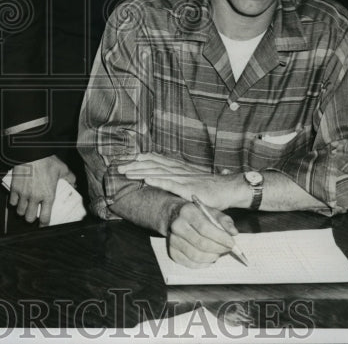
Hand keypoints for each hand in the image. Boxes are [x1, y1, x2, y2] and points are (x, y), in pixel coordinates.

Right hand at [8, 155, 75, 225]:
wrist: (31, 152)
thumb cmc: (46, 160)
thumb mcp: (62, 168)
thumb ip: (69, 177)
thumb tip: (74, 183)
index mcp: (48, 195)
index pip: (46, 218)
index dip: (44, 224)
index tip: (44, 224)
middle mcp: (35, 197)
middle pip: (30, 218)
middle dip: (31, 218)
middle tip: (33, 213)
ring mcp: (24, 193)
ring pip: (20, 211)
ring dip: (22, 211)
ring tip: (25, 206)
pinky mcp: (15, 188)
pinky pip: (12, 201)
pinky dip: (14, 202)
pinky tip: (17, 198)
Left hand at [119, 153, 234, 209]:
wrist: (229, 189)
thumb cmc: (211, 187)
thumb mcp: (192, 178)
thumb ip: (179, 176)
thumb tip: (165, 176)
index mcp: (179, 167)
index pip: (156, 159)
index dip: (140, 158)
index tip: (126, 159)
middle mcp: (179, 170)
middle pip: (153, 165)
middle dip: (134, 165)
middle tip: (118, 167)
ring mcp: (183, 178)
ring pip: (158, 172)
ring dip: (141, 171)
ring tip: (127, 172)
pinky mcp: (189, 189)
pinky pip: (171, 184)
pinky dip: (158, 181)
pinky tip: (147, 180)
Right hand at [166, 201, 239, 267]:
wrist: (173, 214)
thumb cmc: (196, 214)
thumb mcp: (210, 211)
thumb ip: (224, 220)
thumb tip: (233, 232)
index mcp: (187, 211)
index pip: (205, 228)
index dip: (220, 238)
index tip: (232, 243)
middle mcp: (177, 225)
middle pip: (201, 243)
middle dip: (218, 249)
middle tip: (228, 249)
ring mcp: (172, 239)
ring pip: (196, 256)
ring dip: (211, 257)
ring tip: (218, 253)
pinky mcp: (172, 251)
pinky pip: (189, 263)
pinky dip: (203, 264)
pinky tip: (209, 258)